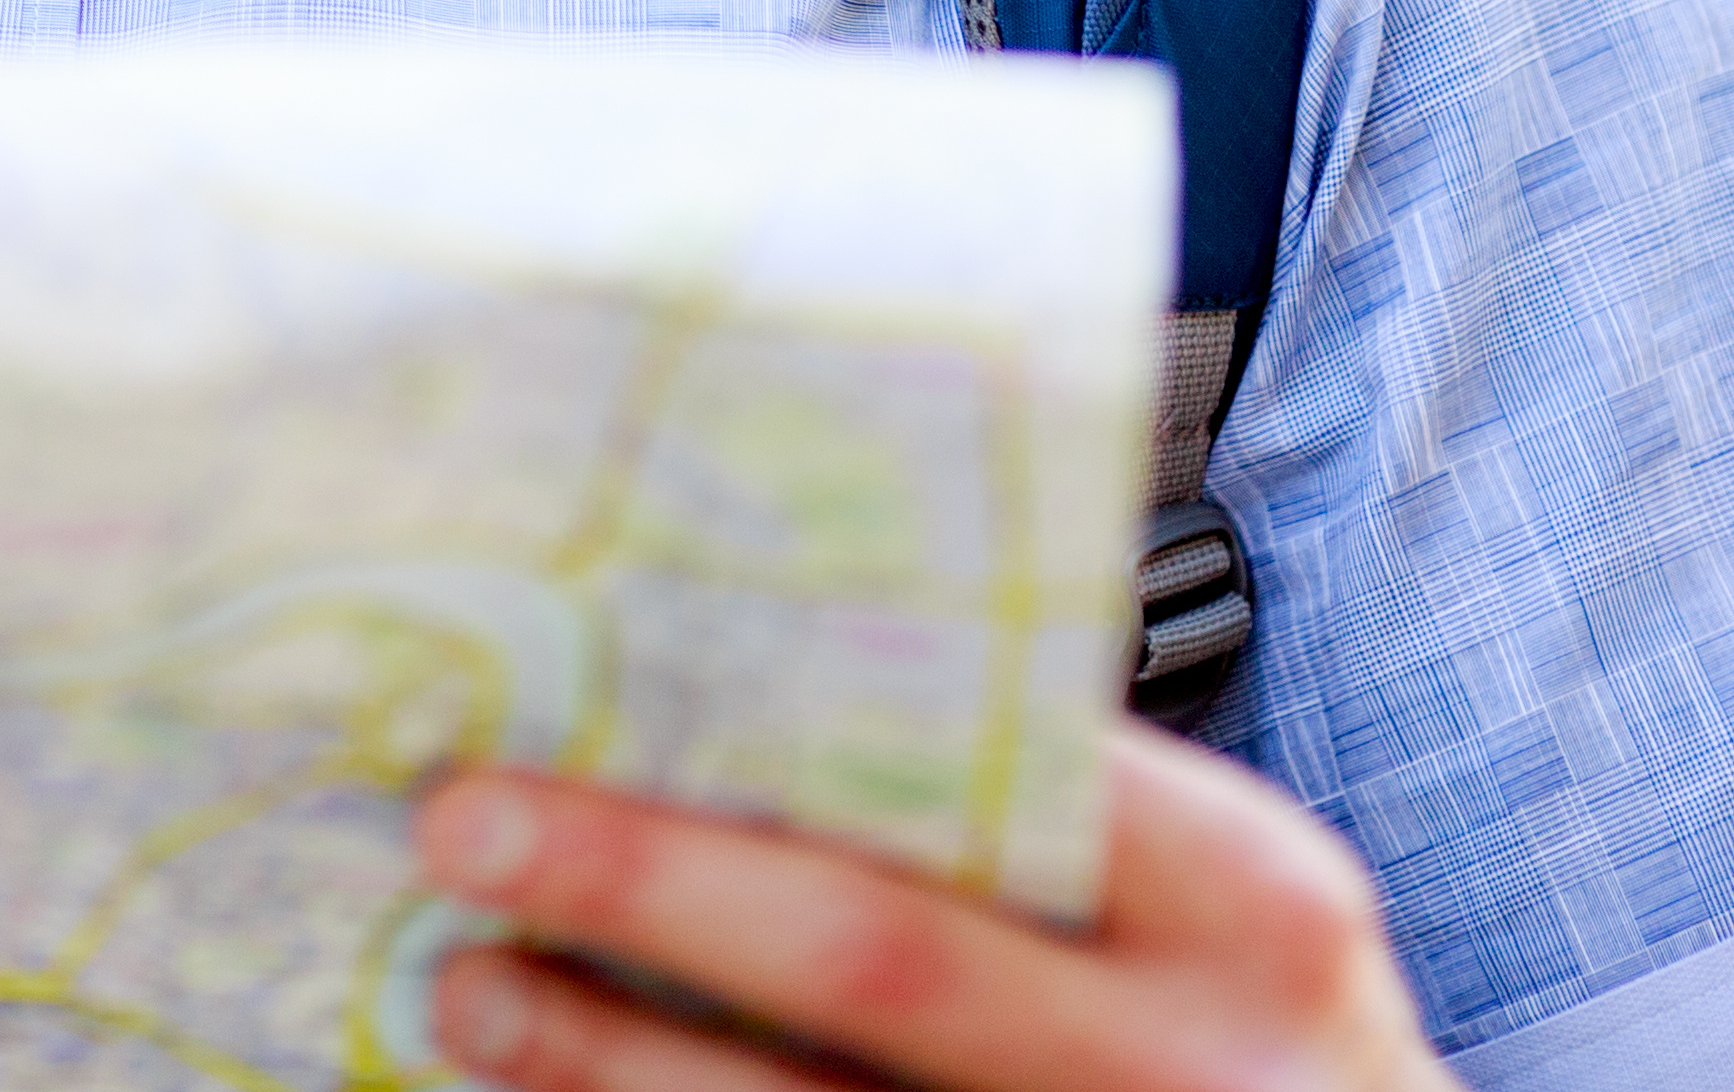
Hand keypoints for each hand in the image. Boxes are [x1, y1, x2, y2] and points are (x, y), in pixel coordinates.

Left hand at [414, 720, 1445, 1091]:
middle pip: (875, 953)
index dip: (794, 727)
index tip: (596, 680)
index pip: (1008, 770)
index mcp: (1250, 911)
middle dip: (650, 880)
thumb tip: (768, 689)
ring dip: (610, 1061)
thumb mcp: (1230, 920)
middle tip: (470, 825)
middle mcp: (1180, 1062)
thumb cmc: (1262, 1055)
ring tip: (471, 993)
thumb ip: (1069, 822)